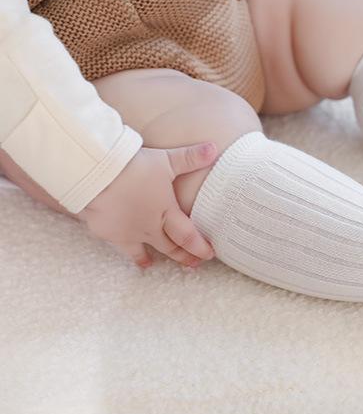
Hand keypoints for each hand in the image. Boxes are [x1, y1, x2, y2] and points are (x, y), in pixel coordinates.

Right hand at [80, 142, 217, 268]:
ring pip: (141, 250)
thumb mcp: (166, 160)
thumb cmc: (134, 167)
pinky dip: (121, 248)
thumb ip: (190, 157)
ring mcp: (126, 232)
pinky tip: (120, 246)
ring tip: (150, 265)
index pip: (188, 237)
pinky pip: (117, 244)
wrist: (96, 175)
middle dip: (182, 257)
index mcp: (166, 213)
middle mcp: (148, 227)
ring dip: (147, 258)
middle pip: (169, 247)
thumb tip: (214, 148)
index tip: (209, 256)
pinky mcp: (105, 231)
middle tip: (192, 265)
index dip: (200, 248)